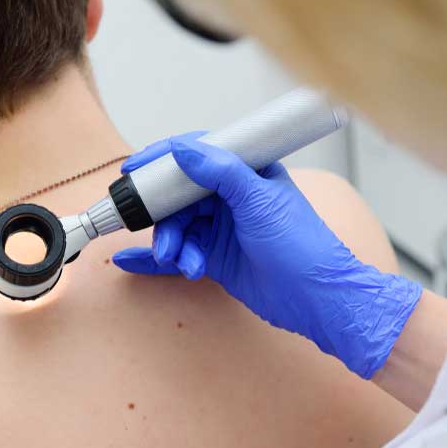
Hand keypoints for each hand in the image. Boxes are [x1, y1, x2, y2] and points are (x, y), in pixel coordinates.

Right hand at [112, 134, 422, 377]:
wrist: (317, 299)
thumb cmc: (302, 245)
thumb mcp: (260, 200)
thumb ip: (221, 171)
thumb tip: (184, 148)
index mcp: (246, 172)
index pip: (196, 155)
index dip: (163, 159)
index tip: (134, 169)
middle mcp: (231, 197)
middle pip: (179, 196)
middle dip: (163, 213)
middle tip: (160, 231)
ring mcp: (222, 228)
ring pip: (178, 227)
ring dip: (171, 243)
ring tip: (179, 261)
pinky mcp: (215, 258)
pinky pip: (178, 252)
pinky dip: (154, 259)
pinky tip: (129, 262)